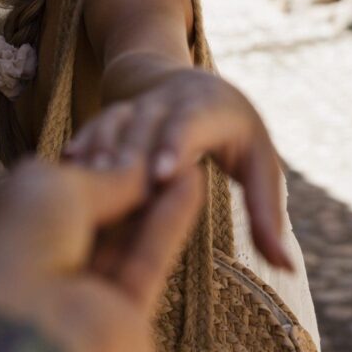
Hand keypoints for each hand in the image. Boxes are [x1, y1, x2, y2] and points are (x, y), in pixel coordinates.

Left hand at [0, 158, 203, 351]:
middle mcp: (47, 262)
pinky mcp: (125, 317)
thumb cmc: (15, 246)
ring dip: (157, 196)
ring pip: (128, 236)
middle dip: (131, 180)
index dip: (97, 164)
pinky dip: (171, 221)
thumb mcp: (56, 186)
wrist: (19, 332)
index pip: (60, 190)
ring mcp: (85, 293)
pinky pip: (149, 260)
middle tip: (168, 146)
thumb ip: (105, 176)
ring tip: (190, 155)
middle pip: (100, 214)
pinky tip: (193, 180)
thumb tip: (139, 167)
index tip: (131, 137)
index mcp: (14, 230)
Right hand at [65, 69, 292, 271]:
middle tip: (114, 188)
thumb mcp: (260, 165)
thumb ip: (267, 213)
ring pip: (119, 121)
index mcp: (213, 108)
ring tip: (84, 183)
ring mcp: (142, 102)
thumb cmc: (238, 137)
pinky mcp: (119, 110)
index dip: (176, 144)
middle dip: (131, 153)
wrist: (197, 86)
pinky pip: (98, 123)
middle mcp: (174, 99)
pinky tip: (66, 165)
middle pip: (149, 122)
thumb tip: (285, 266)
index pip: (193, 123)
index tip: (161, 175)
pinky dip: (84, 141)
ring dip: (102, 148)